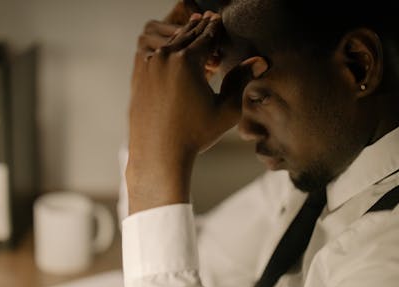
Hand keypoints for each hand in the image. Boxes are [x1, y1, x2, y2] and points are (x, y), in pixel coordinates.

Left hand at [127, 12, 268, 214]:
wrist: (158, 154)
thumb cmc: (194, 135)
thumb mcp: (226, 110)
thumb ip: (241, 80)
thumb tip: (260, 61)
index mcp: (186, 60)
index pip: (207, 35)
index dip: (217, 28)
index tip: (223, 22)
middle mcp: (164, 58)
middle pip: (187, 35)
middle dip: (200, 29)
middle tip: (210, 19)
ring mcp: (148, 67)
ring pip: (170, 45)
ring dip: (184, 40)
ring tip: (194, 34)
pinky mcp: (139, 78)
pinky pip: (156, 57)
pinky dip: (168, 54)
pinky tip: (175, 56)